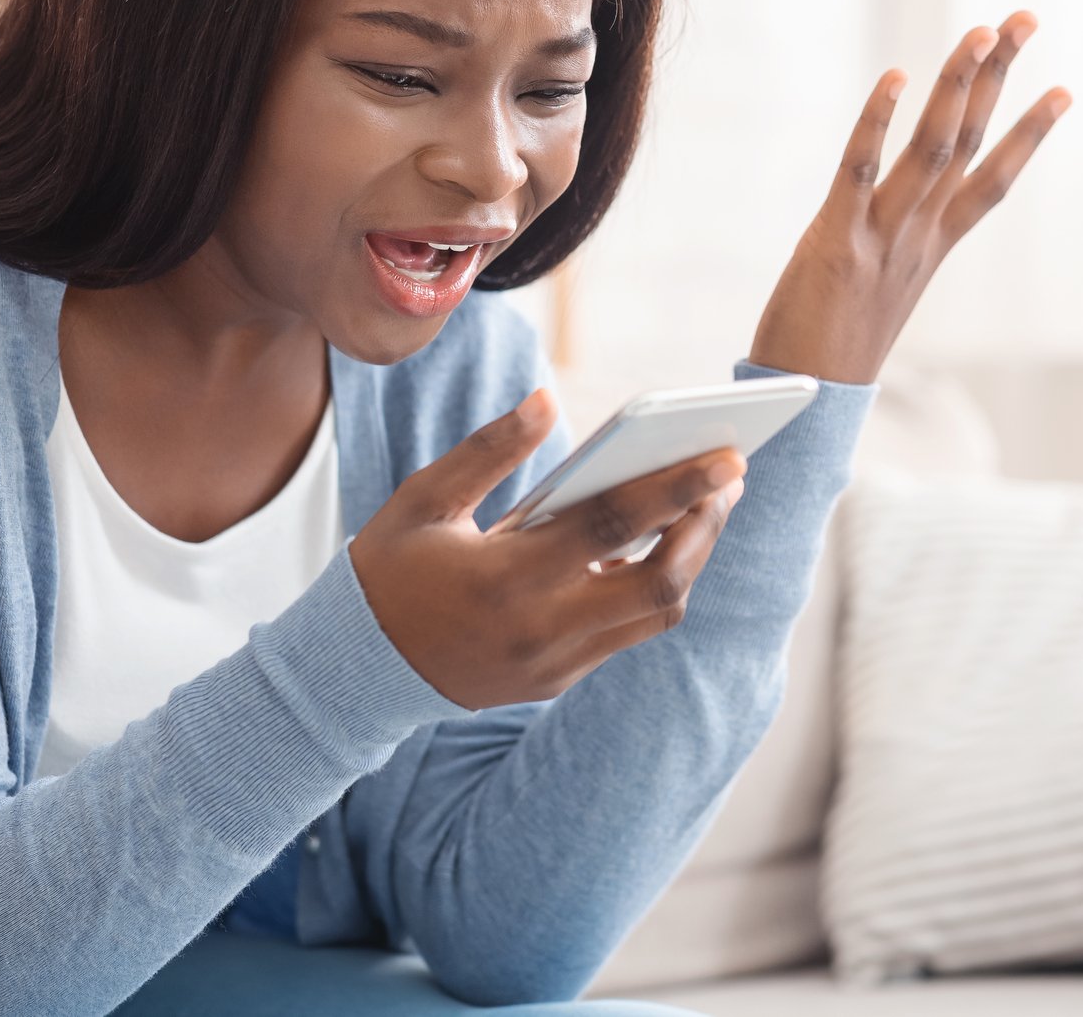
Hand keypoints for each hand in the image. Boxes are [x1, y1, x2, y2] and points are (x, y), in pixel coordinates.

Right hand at [348, 388, 748, 709]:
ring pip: (654, 614)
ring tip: (704, 506)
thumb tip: (547, 401)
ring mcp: (554, 664)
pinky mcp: (558, 681)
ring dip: (689, 559)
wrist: (353, 671)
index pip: (612, 526)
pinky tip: (660, 543)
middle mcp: (540, 629)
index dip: (677, 488)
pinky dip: (652, 586)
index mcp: (504, 576)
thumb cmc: (389, 570)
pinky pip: (627, 634)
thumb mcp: (423, 500)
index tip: (727, 455)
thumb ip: (488, 451)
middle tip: (729, 478)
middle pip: (659, 584)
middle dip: (704, 528)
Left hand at [749, 11, 1071, 384]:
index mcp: (933, 247)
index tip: (1062, 89)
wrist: (808, 406)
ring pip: (934, 149)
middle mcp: (920, 236)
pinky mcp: (837, 242)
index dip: (1030, 133)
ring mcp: (884, 237)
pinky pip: (861, 170)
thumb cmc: (833, 350)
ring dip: (960, 86)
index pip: (993, 179)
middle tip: (1026, 17)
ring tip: (983, 31)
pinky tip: (896, 77)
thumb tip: (902, 223)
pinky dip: (878, 122)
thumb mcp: (878, 291)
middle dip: (1002, 77)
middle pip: (972, 142)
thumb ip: (894, 248)